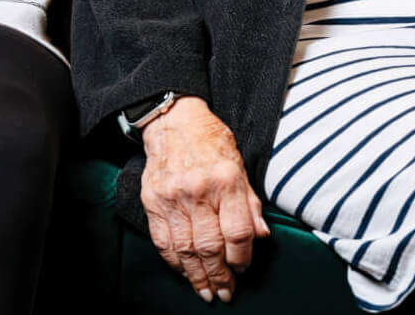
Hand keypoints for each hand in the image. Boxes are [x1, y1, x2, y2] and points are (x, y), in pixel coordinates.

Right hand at [139, 96, 269, 302]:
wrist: (174, 121)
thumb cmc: (211, 142)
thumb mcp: (240, 165)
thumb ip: (250, 201)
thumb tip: (261, 235)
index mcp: (227, 179)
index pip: (238, 231)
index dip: (242, 257)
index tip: (243, 269)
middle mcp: (199, 190)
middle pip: (211, 246)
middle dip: (220, 275)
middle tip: (226, 293)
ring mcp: (173, 197)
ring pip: (186, 249)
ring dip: (197, 277)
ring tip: (206, 292)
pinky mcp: (153, 201)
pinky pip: (163, 241)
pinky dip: (174, 263)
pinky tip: (185, 273)